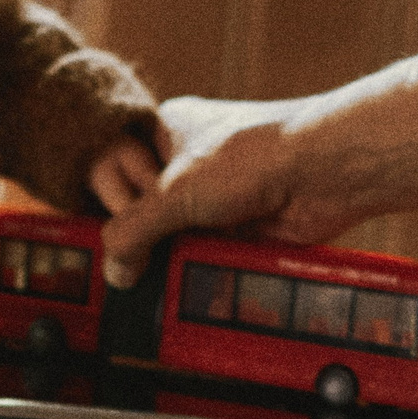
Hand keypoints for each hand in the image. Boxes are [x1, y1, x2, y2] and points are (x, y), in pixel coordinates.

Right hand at [100, 95, 339, 289]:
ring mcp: (216, 196)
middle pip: (146, 210)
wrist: (324, 169)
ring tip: (149, 285)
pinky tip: (185, 286)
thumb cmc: (253, 154)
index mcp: (165, 132)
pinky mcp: (241, 227)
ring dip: (169, 259)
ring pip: (176, 237)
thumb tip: (115, 270)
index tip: (93, 237)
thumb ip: (133, 232)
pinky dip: (198, 270)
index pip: (116, 171)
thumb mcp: (173, 193)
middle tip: (123, 271)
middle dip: (138, 241)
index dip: (106, 203)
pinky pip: (207, 255)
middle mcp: (189, 162)